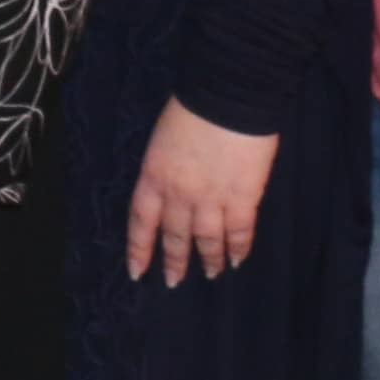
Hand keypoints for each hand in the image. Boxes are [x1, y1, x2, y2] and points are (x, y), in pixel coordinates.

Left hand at [125, 98, 278, 285]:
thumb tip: (174, 186)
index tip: (136, 272)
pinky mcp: (242, 198)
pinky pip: (239, 231)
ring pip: (207, 240)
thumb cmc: (192, 108)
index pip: (141, 222)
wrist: (227, 97)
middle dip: (175, 261)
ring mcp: (211, 199)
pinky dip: (238, 248)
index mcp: (153, 177)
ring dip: (210, 259)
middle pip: (175, 236)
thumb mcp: (162, 140)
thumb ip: (164, 168)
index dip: (139, 249)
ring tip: (213, 274)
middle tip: (175, 282)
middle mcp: (178, 195)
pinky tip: (238, 260)